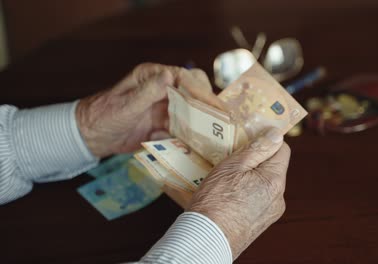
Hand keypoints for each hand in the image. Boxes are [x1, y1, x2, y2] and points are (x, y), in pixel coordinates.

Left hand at [76, 63, 223, 157]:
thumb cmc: (104, 116)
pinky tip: (188, 145)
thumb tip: (169, 75)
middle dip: (207, 106)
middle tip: (220, 121)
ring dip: (200, 123)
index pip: (185, 77)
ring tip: (212, 137)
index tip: (214, 104)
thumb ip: (148, 91)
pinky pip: (183, 128)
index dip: (201, 89)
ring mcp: (165, 107)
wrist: (91, 137)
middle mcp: (163, 89)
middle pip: (194, 93)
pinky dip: (187, 137)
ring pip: (192, 112)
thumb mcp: (126, 105)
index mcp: (153, 76)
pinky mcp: (164, 123)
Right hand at [188, 128, 290, 259]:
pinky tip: (230, 195)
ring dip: (251, 177)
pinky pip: (260, 199)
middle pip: (273, 167)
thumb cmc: (215, 200)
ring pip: (265, 184)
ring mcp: (272, 212)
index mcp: (275, 180)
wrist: (206, 239)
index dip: (267, 141)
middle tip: (233, 159)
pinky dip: (249, 193)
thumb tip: (276, 133)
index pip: (283, 150)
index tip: (250, 138)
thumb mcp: (232, 166)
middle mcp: (279, 197)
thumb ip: (257, 149)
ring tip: (228, 180)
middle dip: (256, 160)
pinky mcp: (262, 222)